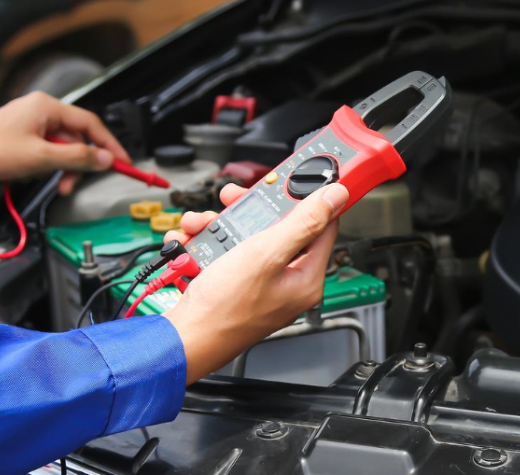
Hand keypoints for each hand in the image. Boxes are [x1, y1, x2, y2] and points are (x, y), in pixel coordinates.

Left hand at [0, 91, 130, 193]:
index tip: (124, 162)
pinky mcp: (18, 136)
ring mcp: (28, 122)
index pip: (91, 124)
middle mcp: (40, 110)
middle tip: (76, 183)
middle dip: (80, 162)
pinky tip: (37, 175)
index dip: (110, 145)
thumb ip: (77, 157)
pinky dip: (48, 165)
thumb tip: (105, 158)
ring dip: (63, 167)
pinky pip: (45, 149)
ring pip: (61, 146)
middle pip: (76, 136)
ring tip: (55, 184)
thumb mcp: (41, 157)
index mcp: (47, 106)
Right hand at [162, 182, 347, 381]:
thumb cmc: (224, 309)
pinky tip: (192, 242)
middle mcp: (287, 282)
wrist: (183, 340)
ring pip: (248, 237)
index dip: (310, 198)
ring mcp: (260, 285)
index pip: (323, 226)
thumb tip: (336, 197)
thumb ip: (303, 223)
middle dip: (251, 209)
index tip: (296, 178)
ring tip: (202, 225)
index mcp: (306, 278)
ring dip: (221, 224)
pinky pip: (229, 253)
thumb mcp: (266, 254)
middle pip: (279, 228)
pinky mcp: (236, 286)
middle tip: (233, 198)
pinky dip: (209, 242)